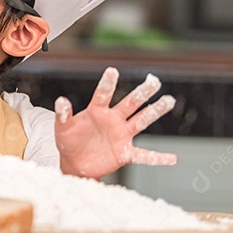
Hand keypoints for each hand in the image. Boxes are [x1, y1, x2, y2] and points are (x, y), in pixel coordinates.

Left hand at [54, 67, 176, 178]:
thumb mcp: (62, 127)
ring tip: (168, 101)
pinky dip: (158, 158)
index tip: (113, 70)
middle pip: (130, 103)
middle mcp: (113, 120)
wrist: (74, 162)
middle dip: (142, 92)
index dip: (108, 84)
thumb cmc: (69, 141)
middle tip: (154, 80)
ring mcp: (121, 136)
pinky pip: (144, 156)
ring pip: (141, 121)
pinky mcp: (125, 153)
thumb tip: (61, 100)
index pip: (103, 94)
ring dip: (154, 112)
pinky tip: (172, 158)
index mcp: (97, 111)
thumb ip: (63, 114)